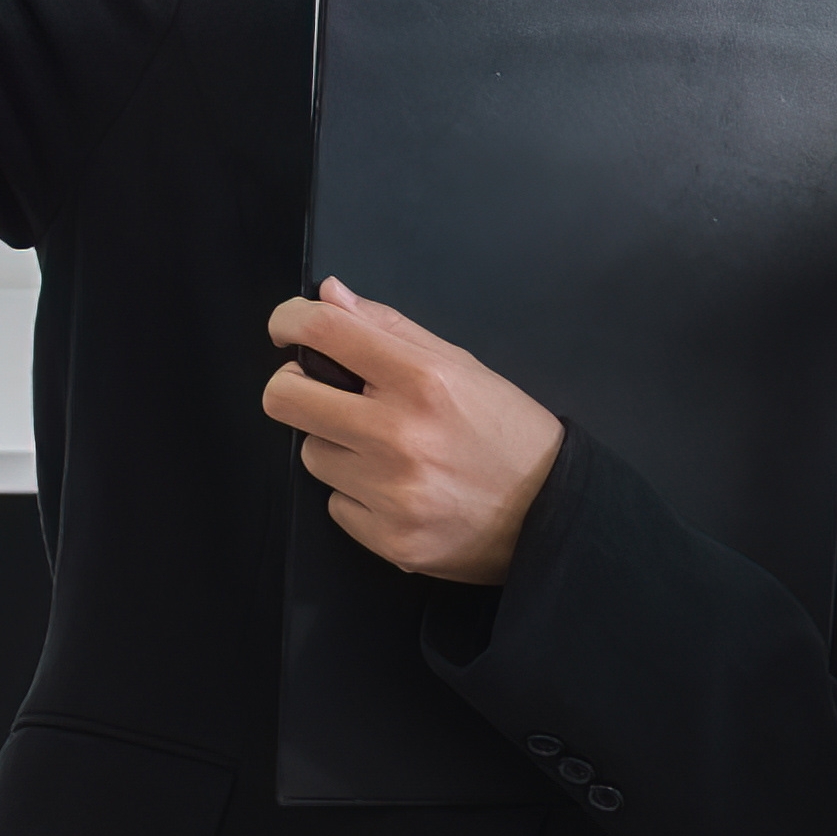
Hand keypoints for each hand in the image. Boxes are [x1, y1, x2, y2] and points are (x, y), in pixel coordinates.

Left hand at [264, 282, 567, 584]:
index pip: (324, 332)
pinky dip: (358, 496)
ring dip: (336, 447)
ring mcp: (390, 493)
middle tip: (320, 392)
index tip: (286, 327)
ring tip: (385, 452)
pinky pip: (336, 505)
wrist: (551, 514)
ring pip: (312, 454)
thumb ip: (391, 329)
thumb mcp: (461, 366)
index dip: (289, 320)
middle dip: (293, 387)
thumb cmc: (506, 431)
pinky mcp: (388, 539)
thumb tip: (330, 295)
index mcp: (421, 380)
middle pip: (284, 398)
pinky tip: (398, 490)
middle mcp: (399, 434)